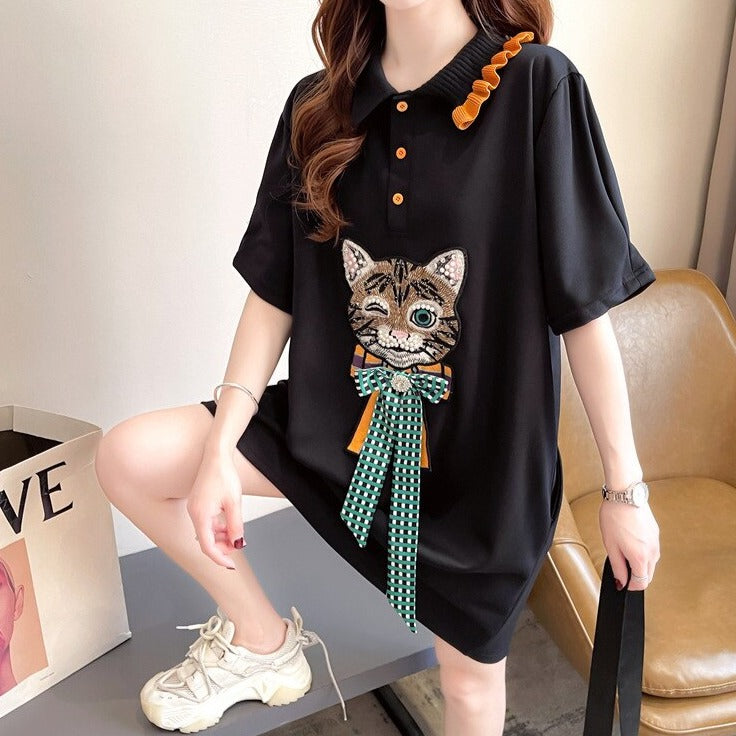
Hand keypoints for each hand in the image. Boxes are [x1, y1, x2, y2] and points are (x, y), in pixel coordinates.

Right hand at [187, 448, 244, 568]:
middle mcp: (194, 513)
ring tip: (235, 535)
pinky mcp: (198, 503)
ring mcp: (195, 508)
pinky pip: (206, 522)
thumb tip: (237, 544)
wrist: (217, 456)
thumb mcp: (234, 503)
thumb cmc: (224, 475)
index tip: (231, 565)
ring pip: (206, 531)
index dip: (219, 558)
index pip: (207, 546)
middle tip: (238, 546)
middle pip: (206, 540)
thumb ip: (235, 525)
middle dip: (222, 547)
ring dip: (220, 537)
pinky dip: (217, 527)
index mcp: (200, 515)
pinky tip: (228, 524)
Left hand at [599, 500, 659, 590]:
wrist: (625, 495)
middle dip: (636, 576)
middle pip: (648, 574)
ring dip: (640, 564)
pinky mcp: (656, 534)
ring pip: (651, 563)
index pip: (642, 583)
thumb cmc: (614, 518)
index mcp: (641, 558)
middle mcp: (653, 552)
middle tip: (621, 568)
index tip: (623, 584)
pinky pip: (652, 550)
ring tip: (624, 552)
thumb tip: (622, 582)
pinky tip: (631, 543)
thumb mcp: (610, 545)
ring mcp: (656, 542)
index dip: (631, 586)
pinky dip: (643, 553)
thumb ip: (618, 567)